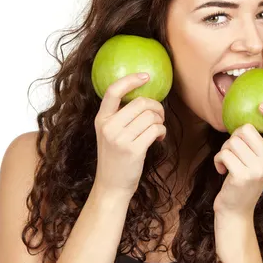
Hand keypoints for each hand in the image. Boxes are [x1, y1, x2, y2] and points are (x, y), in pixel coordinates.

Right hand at [93, 73, 165, 197]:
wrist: (111, 186)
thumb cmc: (115, 158)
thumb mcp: (108, 134)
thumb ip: (119, 116)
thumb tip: (144, 99)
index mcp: (101, 119)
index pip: (113, 91)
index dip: (131, 80)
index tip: (146, 76)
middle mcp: (108, 127)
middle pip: (141, 102)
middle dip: (156, 107)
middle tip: (159, 116)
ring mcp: (120, 138)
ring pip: (151, 116)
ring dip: (160, 121)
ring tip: (158, 129)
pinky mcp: (133, 149)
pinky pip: (156, 129)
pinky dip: (162, 131)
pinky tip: (159, 138)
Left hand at [213, 102, 262, 217]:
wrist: (236, 210)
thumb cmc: (243, 178)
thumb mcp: (257, 160)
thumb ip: (258, 142)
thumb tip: (250, 111)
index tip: (262, 105)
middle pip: (246, 129)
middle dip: (234, 137)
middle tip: (235, 152)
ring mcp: (258, 169)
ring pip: (232, 141)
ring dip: (225, 150)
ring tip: (229, 163)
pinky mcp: (242, 176)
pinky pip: (223, 153)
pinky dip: (218, 160)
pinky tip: (222, 171)